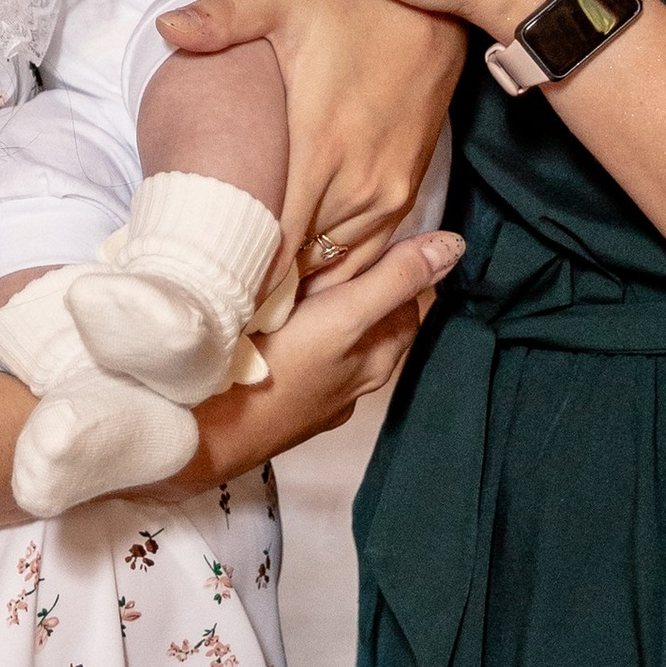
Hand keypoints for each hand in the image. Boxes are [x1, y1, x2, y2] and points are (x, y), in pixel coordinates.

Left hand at [160, 0, 464, 271]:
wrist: (433, 9)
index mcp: (321, 148)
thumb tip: (167, 27)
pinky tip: (300, 276)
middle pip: (303, 265)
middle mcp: (359, 185)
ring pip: (336, 266)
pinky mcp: (406, 191)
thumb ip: (224, 16)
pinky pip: (370, 254)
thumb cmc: (353, 1)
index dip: (241, 275)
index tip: (203, 291)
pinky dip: (335, 270)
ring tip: (248, 296)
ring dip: (297, 281)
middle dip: (260, 284)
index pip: (276, 245)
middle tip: (212, 298)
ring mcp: (389, 193)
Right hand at [178, 225, 462, 490]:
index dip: (400, 268)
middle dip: (367, 287)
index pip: (410, 303)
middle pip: (375, 323)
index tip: (377, 236)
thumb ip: (395, 279)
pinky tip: (275, 324)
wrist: (210, 430)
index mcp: (378, 358)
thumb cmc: (281, 368)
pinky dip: (300, 335)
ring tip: (306, 279)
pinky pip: (303, 358)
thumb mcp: (345, 315)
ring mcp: (317, 396)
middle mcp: (355, 381)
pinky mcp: (280, 401)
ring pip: (337, 342)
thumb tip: (455, 245)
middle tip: (340, 250)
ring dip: (331, 312)